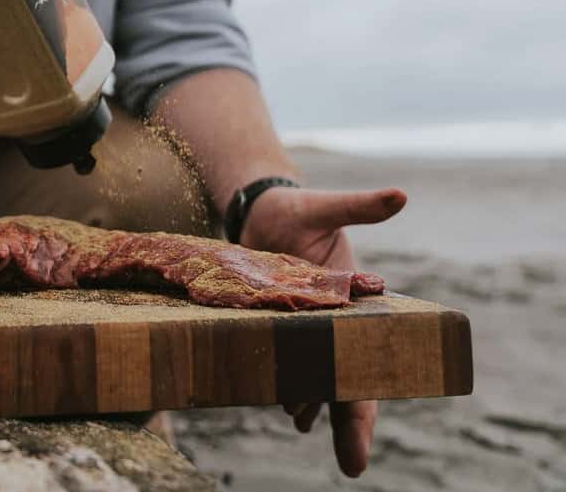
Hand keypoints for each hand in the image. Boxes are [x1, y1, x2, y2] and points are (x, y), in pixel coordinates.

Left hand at [239, 185, 406, 477]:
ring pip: (315, 375)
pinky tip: (286, 405)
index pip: (369, 357)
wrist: (259, 208)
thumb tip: (400, 195)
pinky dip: (289, 383)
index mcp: (355, 300)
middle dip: (348, 422)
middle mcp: (333, 319)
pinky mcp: (276, 322)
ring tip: (301, 420)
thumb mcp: (324, 206)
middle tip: (353, 466)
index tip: (363, 437)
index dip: (367, 400)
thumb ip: (358, 206)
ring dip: (313, 401)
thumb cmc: (296, 208)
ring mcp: (304, 325)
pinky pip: (287, 361)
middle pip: (345, 378)